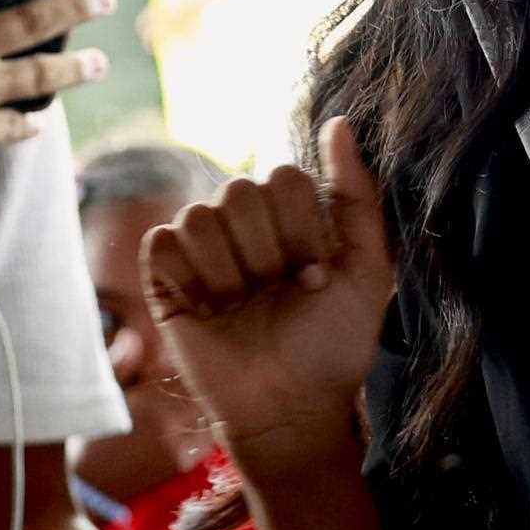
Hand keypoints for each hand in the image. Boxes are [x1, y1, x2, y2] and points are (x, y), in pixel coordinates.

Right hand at [143, 119, 395, 475]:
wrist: (290, 407)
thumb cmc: (333, 343)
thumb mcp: (368, 268)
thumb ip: (357, 193)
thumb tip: (336, 122)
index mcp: (291, 213)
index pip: (284, 176)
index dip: (302, 231)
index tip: (315, 280)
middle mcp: (244, 222)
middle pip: (242, 192)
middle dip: (267, 253)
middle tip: (277, 295)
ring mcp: (202, 248)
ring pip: (201, 216)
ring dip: (229, 272)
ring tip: (242, 307)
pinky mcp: (164, 278)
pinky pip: (162, 242)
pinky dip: (187, 278)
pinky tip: (207, 310)